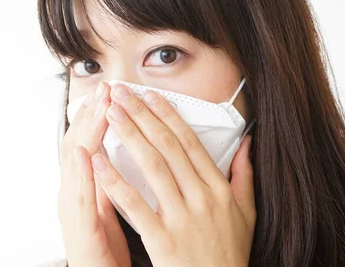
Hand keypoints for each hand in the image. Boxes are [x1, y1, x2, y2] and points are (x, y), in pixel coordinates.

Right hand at [58, 82, 129, 266]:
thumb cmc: (104, 248)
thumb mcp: (107, 206)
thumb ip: (111, 178)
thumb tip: (122, 150)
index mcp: (83, 186)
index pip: (89, 142)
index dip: (97, 115)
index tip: (110, 91)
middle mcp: (72, 192)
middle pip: (78, 144)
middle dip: (91, 114)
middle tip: (103, 87)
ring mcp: (71, 208)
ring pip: (75, 162)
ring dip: (86, 132)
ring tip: (98, 108)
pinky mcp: (79, 228)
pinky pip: (79, 197)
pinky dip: (81, 172)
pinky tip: (85, 153)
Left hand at [90, 83, 255, 266]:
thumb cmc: (228, 253)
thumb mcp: (246, 212)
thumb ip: (244, 175)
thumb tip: (247, 142)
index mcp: (218, 188)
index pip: (189, 142)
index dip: (167, 115)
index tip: (149, 95)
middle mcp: (201, 197)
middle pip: (167, 146)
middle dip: (142, 115)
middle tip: (121, 94)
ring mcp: (182, 218)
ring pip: (152, 167)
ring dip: (129, 136)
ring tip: (110, 113)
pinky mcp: (163, 239)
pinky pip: (135, 205)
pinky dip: (114, 181)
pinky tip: (97, 162)